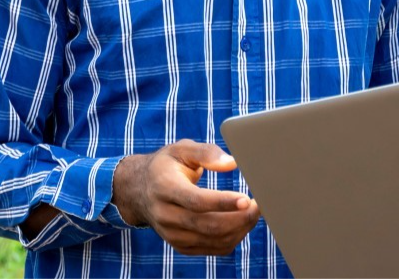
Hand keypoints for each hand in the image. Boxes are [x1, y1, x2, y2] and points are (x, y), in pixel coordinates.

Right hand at [112, 139, 259, 254]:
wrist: (141, 190)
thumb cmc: (167, 165)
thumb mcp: (182, 149)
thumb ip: (206, 153)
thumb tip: (231, 163)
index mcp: (164, 187)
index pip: (195, 201)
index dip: (222, 203)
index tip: (246, 199)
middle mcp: (164, 214)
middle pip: (207, 225)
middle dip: (238, 218)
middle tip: (258, 205)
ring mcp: (171, 234)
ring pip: (212, 240)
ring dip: (239, 229)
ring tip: (253, 213)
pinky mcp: (180, 246)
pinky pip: (212, 249)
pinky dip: (232, 239)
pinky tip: (241, 224)